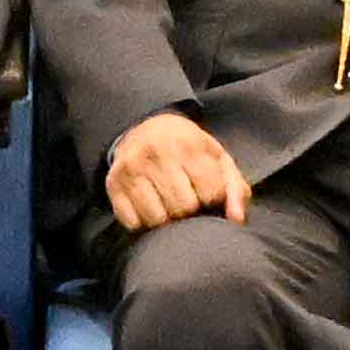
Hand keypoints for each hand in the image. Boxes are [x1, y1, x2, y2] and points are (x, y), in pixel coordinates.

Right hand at [100, 109, 247, 228]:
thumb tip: (237, 220)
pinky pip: (132, 223)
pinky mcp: (113, 184)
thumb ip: (233, 187)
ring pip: (157, 219)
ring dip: (167, 218)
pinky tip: (149, 206)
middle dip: (190, 209)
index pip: (211, 193)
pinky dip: (143, 221)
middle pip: (183, 208)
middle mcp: (156, 153)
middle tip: (187, 198)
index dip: (213, 197)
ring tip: (169, 204)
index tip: (206, 191)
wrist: (143, 127)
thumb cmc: (187, 147)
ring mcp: (131, 169)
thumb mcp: (215, 157)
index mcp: (187, 143)